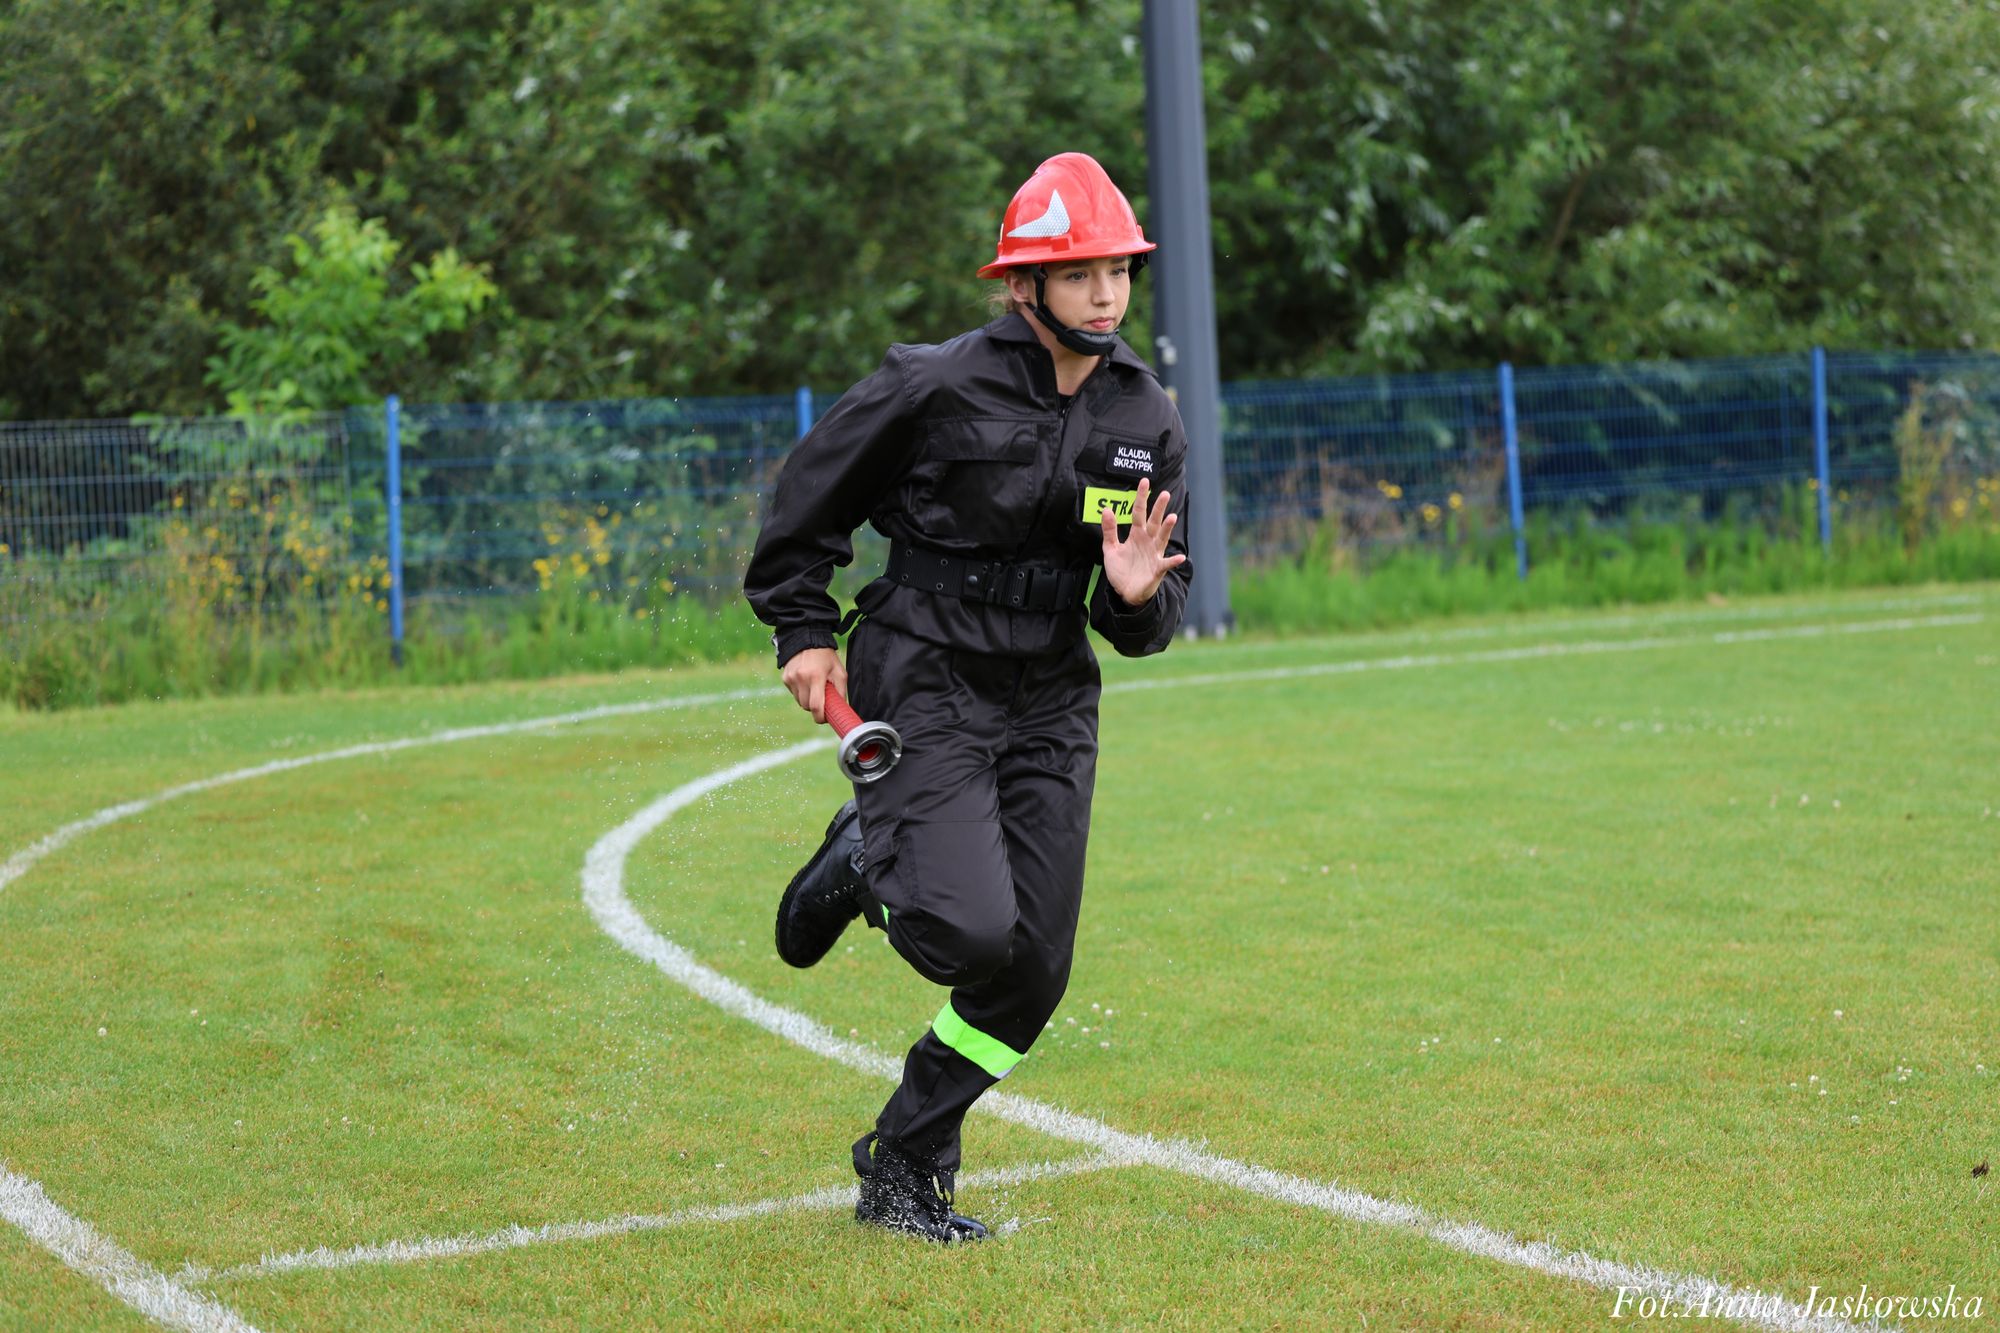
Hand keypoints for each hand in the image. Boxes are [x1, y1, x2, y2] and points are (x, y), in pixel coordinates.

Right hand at [781, 646, 847, 724]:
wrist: (807, 638)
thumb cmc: (826, 656)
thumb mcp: (840, 672)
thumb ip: (841, 692)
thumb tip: (840, 709)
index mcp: (816, 677)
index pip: (815, 706)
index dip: (820, 717)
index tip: (824, 719)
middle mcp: (801, 678)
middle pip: (806, 706)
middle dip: (815, 707)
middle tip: (822, 699)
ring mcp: (791, 678)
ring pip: (799, 701)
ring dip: (807, 699)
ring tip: (814, 686)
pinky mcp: (785, 678)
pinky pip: (794, 693)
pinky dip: (800, 692)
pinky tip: (806, 681)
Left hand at [1100, 477, 1186, 606]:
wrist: (1126, 593)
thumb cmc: (1121, 570)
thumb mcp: (1110, 549)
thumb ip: (1109, 530)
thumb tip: (1107, 510)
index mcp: (1137, 535)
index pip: (1139, 513)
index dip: (1141, 497)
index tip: (1144, 482)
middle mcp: (1148, 541)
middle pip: (1154, 521)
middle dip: (1159, 508)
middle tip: (1165, 494)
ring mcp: (1154, 554)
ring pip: (1162, 538)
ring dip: (1167, 529)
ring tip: (1172, 517)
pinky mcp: (1157, 569)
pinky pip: (1166, 564)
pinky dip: (1173, 561)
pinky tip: (1179, 557)